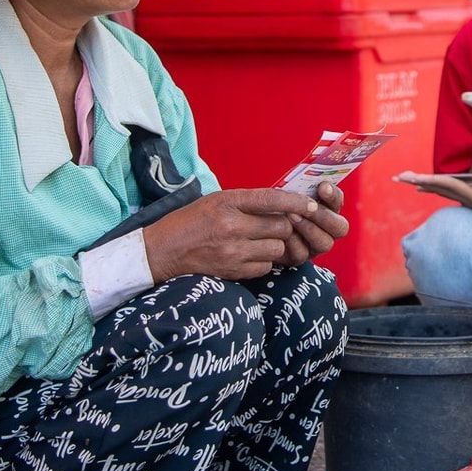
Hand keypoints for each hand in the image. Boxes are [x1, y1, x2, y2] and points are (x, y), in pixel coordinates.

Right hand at [142, 188, 324, 282]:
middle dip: (286, 226)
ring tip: (262, 241)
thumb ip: (246, 202)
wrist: (161, 251)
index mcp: (227, 202)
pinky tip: (251, 256)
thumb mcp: (215, 200)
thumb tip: (282, 204)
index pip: (271, 199)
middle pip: (281, 226)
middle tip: (277, 226)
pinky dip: (264, 262)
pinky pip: (265, 267)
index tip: (311, 205)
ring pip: (276, 248)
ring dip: (276, 245)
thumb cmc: (190, 222)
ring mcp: (233, 251)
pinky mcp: (232, 271)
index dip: (295, 202)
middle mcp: (232, 226)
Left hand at [276, 180, 348, 265]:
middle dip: (324, 215)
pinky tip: (282, 233)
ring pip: (325, 243)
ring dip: (309, 229)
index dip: (333, 195)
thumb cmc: (272, 204)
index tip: (322, 186)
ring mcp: (315, 246)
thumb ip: (300, 185)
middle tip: (308, 206)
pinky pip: (302, 253)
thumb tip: (308, 172)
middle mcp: (326, 229)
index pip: (338, 201)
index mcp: (326, 209)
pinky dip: (293, 243)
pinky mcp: (299, 258)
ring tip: (292, 216)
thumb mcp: (287, 192)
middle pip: (340, 227)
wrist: (253, 225)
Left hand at [394, 171, 471, 212]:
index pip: (448, 186)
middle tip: (398, 176)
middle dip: (419, 182)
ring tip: (408, 179)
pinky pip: (450, 191)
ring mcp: (471, 201)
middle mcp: (470, 201)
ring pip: (443, 190)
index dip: (429, 179)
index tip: (411, 177)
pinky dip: (437, 186)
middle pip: (440, 189)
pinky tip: (429, 185)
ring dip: (425, 184)